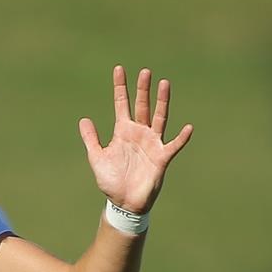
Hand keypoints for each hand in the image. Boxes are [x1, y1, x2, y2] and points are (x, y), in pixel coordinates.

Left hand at [78, 66, 192, 214]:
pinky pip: (173, 145)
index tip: (119, 69)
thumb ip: (91, 139)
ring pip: (158, 118)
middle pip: (142, 106)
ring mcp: (152, 143)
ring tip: (164, 84)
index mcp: (123, 131)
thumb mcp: (97, 158)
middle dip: (143, 89)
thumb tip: (83, 119)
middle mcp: (139, 133)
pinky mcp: (161, 157)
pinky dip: (181, 138)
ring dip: (162, 102)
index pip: (121, 104)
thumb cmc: (111, 181)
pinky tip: (188, 127)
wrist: (123, 203)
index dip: (120, 87)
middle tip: (145, 71)